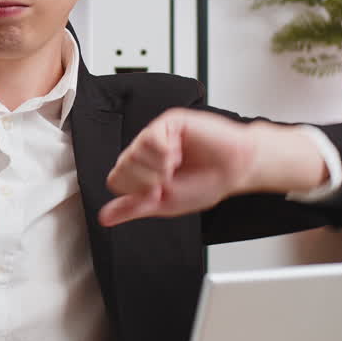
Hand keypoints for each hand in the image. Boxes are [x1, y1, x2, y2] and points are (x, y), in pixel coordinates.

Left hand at [99, 108, 256, 226]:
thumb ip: (133, 208)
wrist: (236, 169)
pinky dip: (165, 151)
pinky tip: (178, 153)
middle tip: (169, 178)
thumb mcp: (164, 204)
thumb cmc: (206, 183)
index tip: (158, 192)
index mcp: (142, 170)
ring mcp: (156, 135)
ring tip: (177, 164)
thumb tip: (105, 218)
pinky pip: (150, 137)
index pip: (116, 180)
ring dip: (158, 167)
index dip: (137, 191)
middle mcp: (146, 151)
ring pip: (134, 152)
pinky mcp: (169, 123)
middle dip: (148, 180)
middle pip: (122, 167)